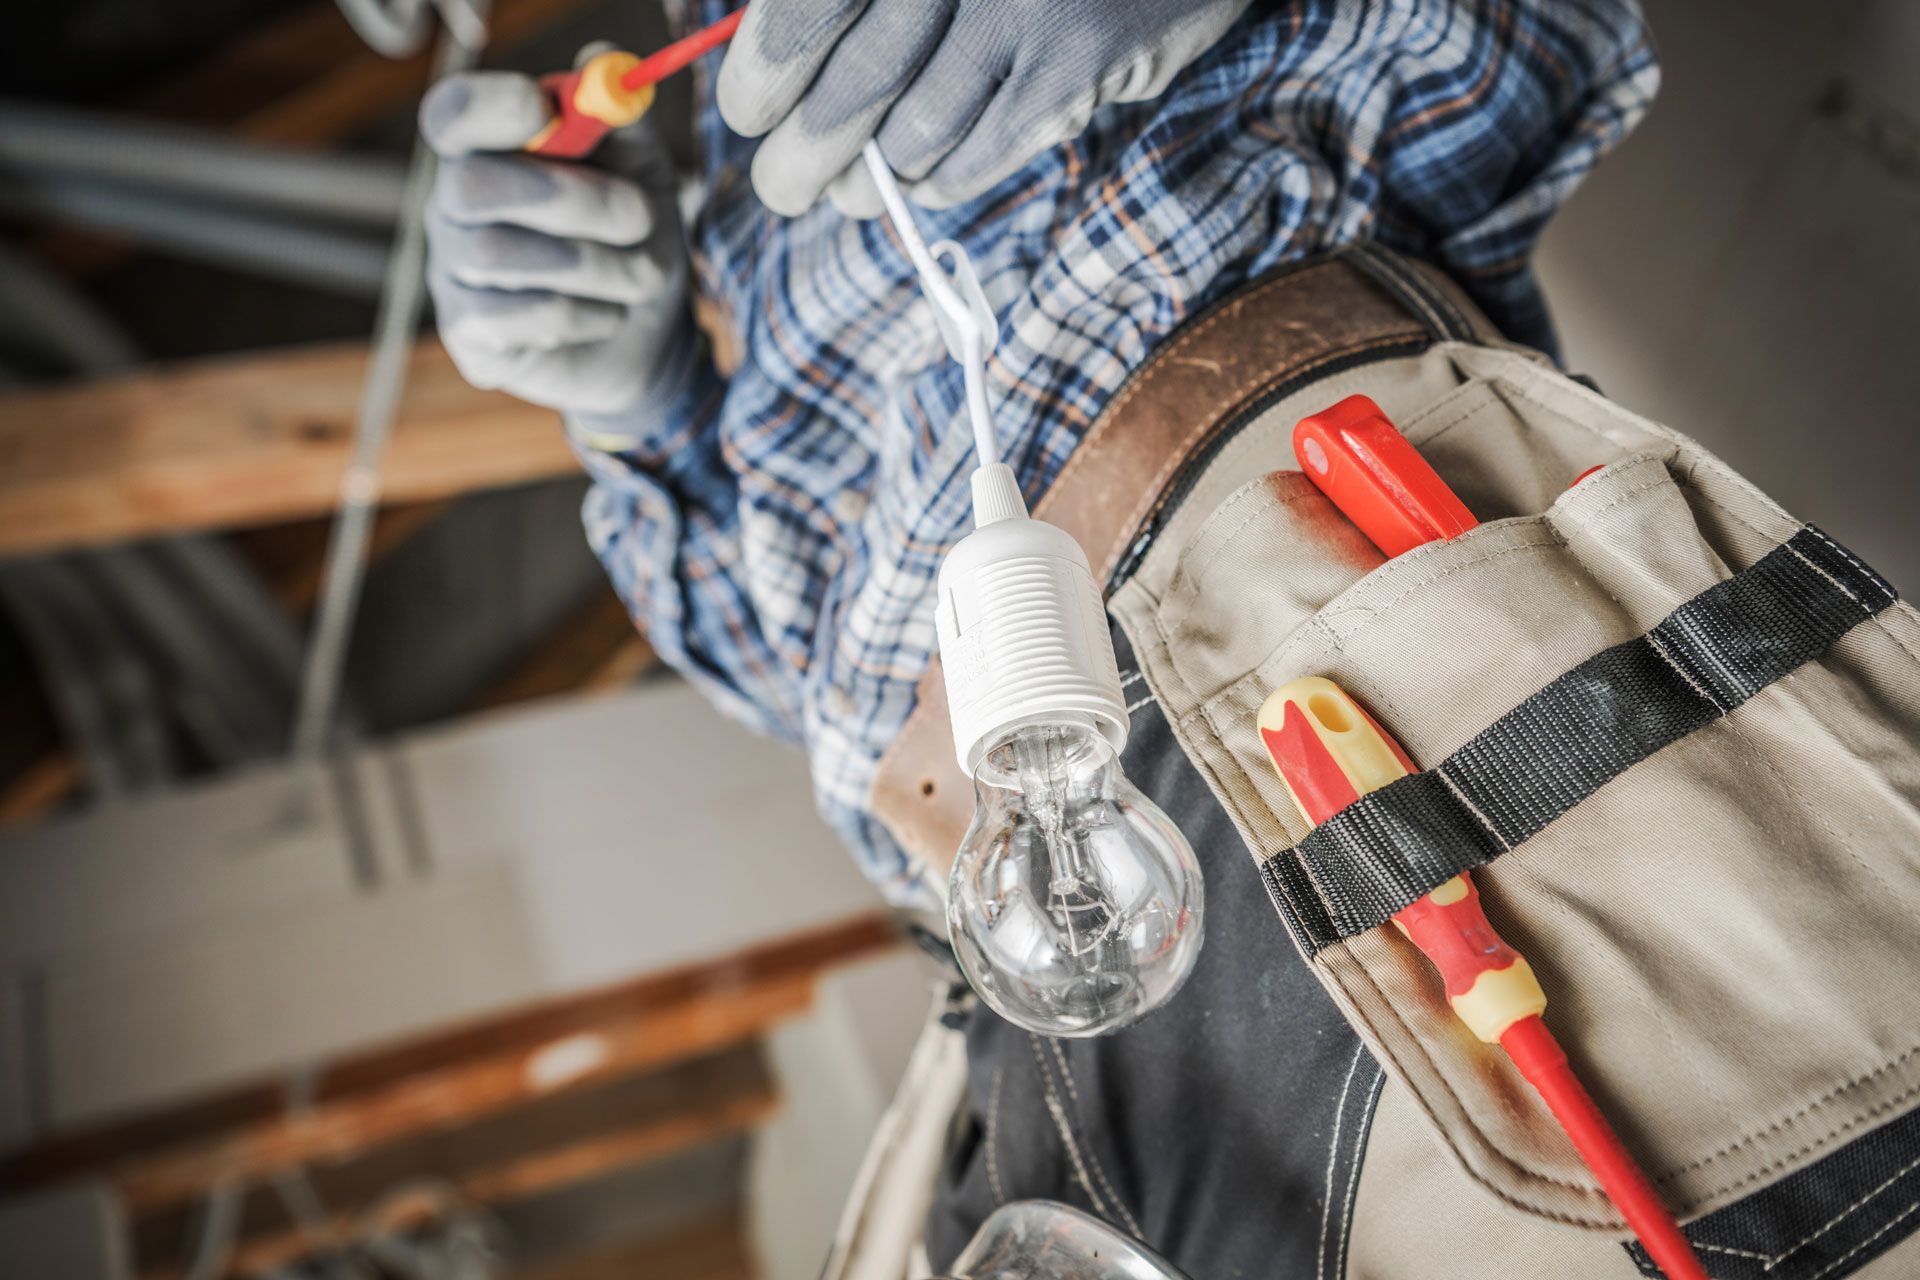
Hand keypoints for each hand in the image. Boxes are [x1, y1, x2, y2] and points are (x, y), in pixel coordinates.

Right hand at [419, 62, 699, 435]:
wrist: (650, 333)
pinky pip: (518, 317)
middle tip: (639, 216)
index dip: (489, 107)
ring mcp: (453, 272)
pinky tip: (606, 314)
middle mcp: (454, 207)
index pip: (452, 114)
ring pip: (500, 256)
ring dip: (597, 264)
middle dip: (569, 198)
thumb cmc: (635, 239)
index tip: (544, 109)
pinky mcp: (471, 338)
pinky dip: (583, 314)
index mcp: (488, 151)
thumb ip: (621, 118)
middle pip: (471, 186)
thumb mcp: (643, 170)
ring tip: (645, 274)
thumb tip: (603, 60)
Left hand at [716, 0, 1252, 216]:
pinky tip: (918, 179)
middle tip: (781, 189)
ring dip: (870, 180)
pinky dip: (938, 180)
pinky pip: (982, 152)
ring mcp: (1026, 8)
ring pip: (916, 132)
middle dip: (803, 158)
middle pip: (856, 85)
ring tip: (846, 191)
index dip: (763, 74)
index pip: (807, 8)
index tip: (746, 115)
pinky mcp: (1078, 63)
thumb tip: (757, 56)